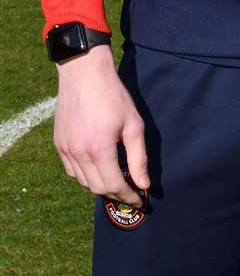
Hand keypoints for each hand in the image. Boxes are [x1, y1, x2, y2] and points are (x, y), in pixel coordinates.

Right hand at [52, 48, 148, 204]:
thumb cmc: (114, 97)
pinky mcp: (58, 144)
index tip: (141, 200)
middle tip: (131, 194)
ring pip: (82, 181)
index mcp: (99, 149)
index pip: (113, 185)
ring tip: (118, 182)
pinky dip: (86, 176)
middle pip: (97, 187)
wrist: (84, 75)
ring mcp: (65, 150)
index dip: (128, 196)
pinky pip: (71, 170)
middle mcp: (78, 154)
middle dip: (116, 194)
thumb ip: (139, 157)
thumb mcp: (134, 125)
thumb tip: (143, 184)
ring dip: (100, 186)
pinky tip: (99, 169)